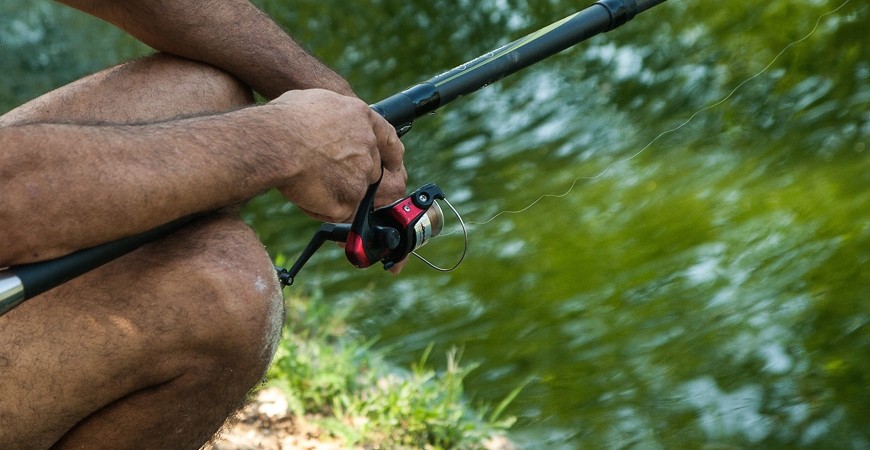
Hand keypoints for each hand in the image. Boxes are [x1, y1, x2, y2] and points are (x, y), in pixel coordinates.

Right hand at [269, 89, 406, 221]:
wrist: (275, 143)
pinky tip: (303, 193)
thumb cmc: (285, 120)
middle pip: (371, 171)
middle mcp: (368, 147)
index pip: (390, 140)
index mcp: (362, 118)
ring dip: (334, 191)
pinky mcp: (350, 200)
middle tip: (324, 174)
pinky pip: (338, 211)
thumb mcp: (319, 103)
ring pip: (353, 192)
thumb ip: (337, 119)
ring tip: (304, 180)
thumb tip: (334, 127)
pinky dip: (322, 207)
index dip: (392, 156)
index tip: (393, 165)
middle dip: (352, 176)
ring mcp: (362, 176)